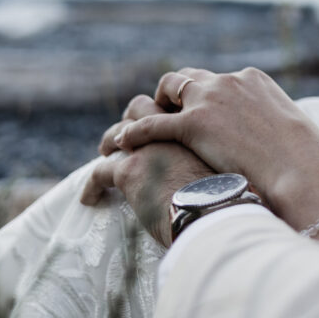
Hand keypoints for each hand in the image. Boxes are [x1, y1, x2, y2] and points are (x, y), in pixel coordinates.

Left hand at [81, 94, 212, 247]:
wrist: (216, 211)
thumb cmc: (228, 198)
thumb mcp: (227, 169)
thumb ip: (216, 163)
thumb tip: (216, 179)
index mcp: (197, 128)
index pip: (172, 109)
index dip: (161, 114)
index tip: (158, 124)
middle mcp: (170, 130)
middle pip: (141, 106)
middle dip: (131, 117)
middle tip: (127, 131)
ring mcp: (147, 147)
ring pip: (118, 132)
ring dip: (109, 140)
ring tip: (104, 152)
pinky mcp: (129, 170)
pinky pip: (100, 172)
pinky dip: (92, 184)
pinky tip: (89, 198)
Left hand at [101, 68, 318, 257]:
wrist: (305, 172)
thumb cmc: (305, 164)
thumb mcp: (289, 133)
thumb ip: (269, 128)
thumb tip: (268, 144)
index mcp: (253, 79)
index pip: (216, 79)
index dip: (199, 94)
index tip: (191, 108)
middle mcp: (228, 80)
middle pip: (187, 78)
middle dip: (172, 95)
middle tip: (161, 114)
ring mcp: (210, 99)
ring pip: (166, 92)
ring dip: (150, 107)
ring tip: (134, 125)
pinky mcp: (194, 123)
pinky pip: (153, 124)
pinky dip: (135, 131)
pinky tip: (122, 142)